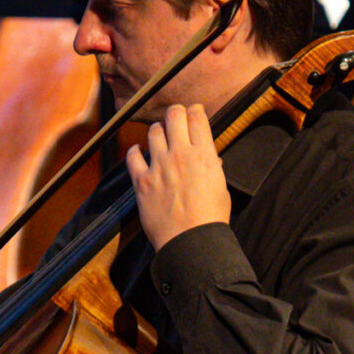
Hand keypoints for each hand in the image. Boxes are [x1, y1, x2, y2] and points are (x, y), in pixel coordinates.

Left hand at [126, 104, 230, 248]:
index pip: (197, 117)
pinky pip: (132, 156)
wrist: (191, 242)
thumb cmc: (210, 219)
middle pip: (174, 116)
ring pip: (153, 131)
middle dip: (175, 112)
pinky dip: (135, 151)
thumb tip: (210, 158)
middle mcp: (181, 155)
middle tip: (175, 116)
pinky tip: (138, 152)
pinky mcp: (142, 181)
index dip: (195, 110)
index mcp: (204, 155)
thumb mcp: (221, 188)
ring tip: (159, 136)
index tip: (194, 112)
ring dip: (157, 130)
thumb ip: (213, 167)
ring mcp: (159, 166)